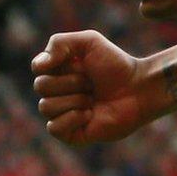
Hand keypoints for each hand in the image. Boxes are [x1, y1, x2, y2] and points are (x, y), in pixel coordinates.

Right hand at [30, 31, 159, 145]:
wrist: (138, 89)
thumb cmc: (115, 65)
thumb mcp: (88, 41)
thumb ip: (58, 43)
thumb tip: (37, 67)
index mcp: (57, 71)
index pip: (38, 69)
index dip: (60, 66)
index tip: (82, 64)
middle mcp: (57, 93)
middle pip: (41, 87)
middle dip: (71, 83)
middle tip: (92, 83)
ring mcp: (63, 114)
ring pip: (46, 107)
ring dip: (74, 100)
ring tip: (93, 100)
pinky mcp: (72, 134)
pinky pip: (54, 128)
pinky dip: (72, 119)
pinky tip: (90, 115)